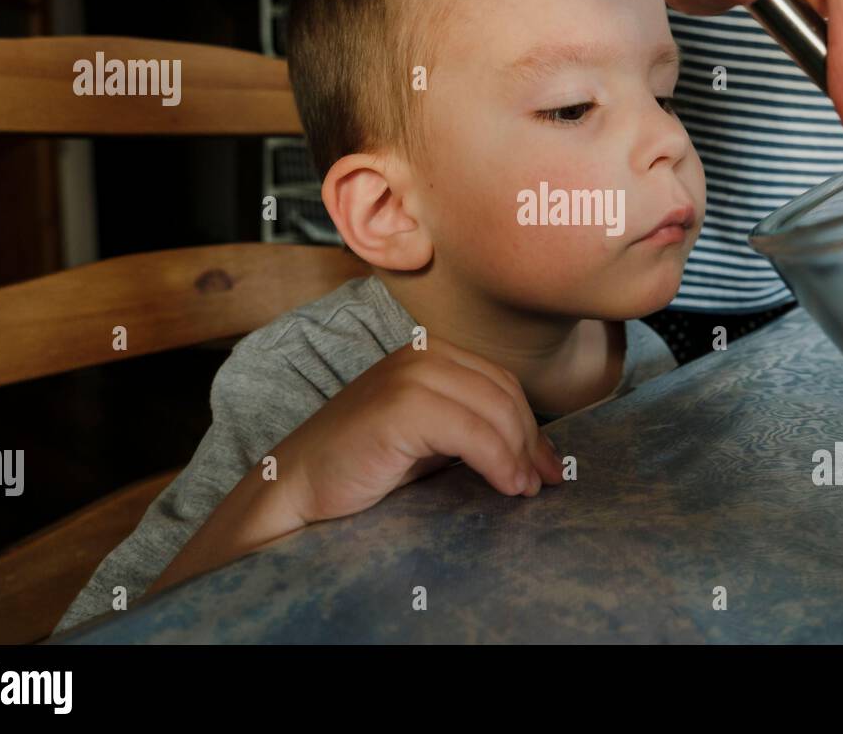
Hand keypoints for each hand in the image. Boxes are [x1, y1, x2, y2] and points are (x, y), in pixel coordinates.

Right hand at [273, 338, 564, 523]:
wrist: (295, 486)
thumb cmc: (362, 466)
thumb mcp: (428, 436)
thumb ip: (471, 426)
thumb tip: (534, 452)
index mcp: (429, 352)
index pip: (501, 382)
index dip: (532, 424)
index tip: (547, 465)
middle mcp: (421, 353)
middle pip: (503, 393)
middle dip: (531, 441)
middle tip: (542, 482)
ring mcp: (410, 376)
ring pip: (495, 412)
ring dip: (519, 455)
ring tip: (523, 490)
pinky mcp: (401, 407)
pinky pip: (474, 434)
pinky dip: (499, 463)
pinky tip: (505, 486)